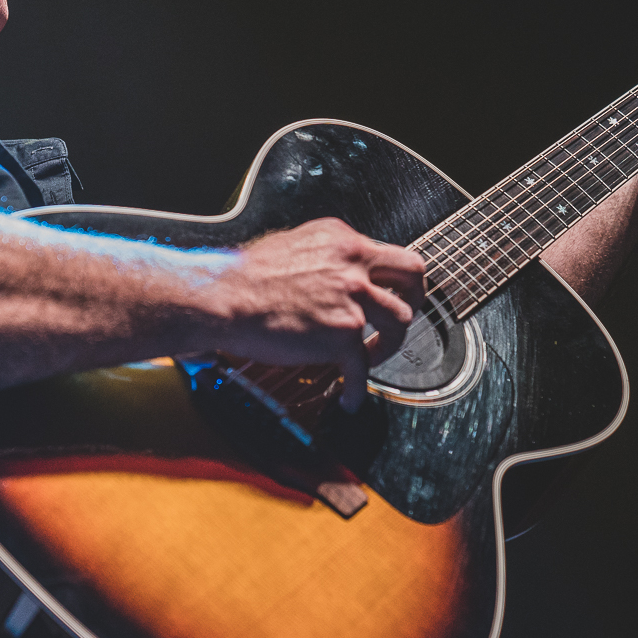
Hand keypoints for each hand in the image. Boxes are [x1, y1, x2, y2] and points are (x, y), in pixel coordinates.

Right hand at [206, 217, 425, 411]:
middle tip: (403, 316)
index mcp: (341, 239)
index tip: (386, 294)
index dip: (390, 278)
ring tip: (371, 359)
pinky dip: (358, 389)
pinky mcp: (342, 334)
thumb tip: (331, 275)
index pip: (386, 254)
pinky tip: (349, 398)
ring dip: (390, 345)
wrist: (222, 298)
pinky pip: (363, 368)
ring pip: (400, 321)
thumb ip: (323, 257)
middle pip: (413, 274)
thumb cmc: (242, 277)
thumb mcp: (292, 246)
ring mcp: (352, 298)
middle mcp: (353, 264)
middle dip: (415, 298)